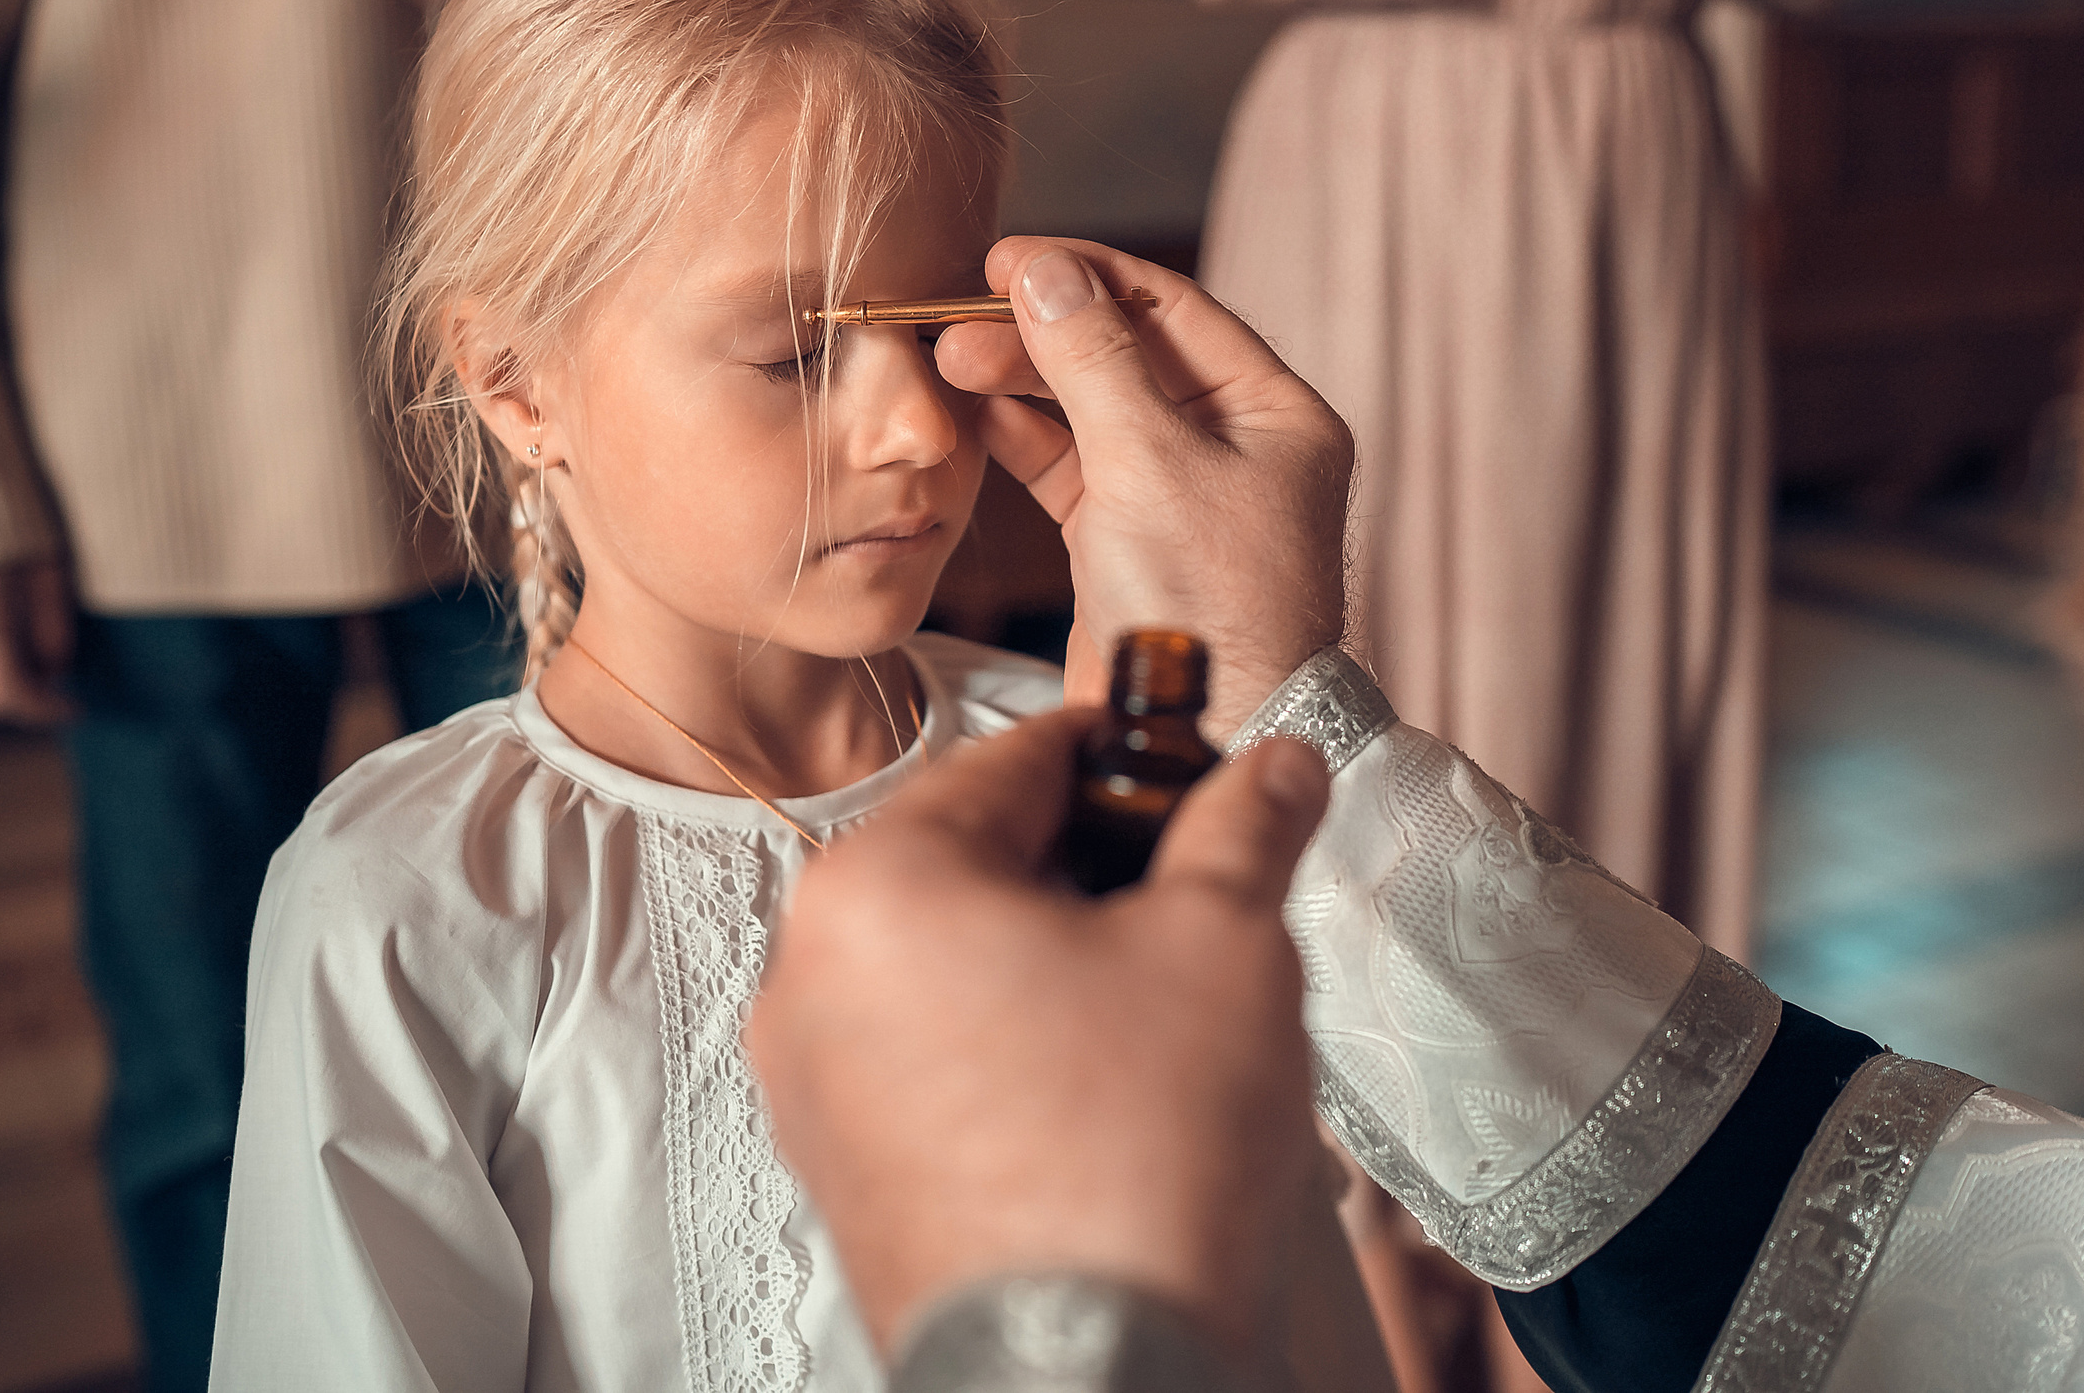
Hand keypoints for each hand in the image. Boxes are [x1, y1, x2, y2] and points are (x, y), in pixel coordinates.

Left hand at [746, 710, 1330, 1355]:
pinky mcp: (842, 1170)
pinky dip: (1018, 1042)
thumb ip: (1244, 826)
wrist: (1097, 1374)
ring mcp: (814, 1083)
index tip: (1201, 767)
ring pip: (955, 962)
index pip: (1020, 757)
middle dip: (1097, 867)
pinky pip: (934, 1057)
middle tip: (1203, 891)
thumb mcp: (1226, 944)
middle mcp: (809, 974)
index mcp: (875, 884)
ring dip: (1060, 957)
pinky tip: (1113, 1082)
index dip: (1134, 752)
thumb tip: (1274, 770)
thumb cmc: (1137, 1164)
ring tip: (1170, 1000)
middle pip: (977, 860)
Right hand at [931, 239, 1350, 737]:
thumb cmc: (1208, 607)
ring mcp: (1180, 497)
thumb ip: (1093, 358)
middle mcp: (1235, 449)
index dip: (1087, 275)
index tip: (1007, 260)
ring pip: (1091, 412)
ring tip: (948, 364)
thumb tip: (1045, 271)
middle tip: (957, 322)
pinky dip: (1022, 440)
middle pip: (1126, 356)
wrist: (1199, 742)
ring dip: (1022, 383)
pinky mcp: (1129, 544)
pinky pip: (1071, 469)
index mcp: (1276, 415)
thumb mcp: (1150, 463)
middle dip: (1041, 334)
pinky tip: (972, 414)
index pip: (1174, 309)